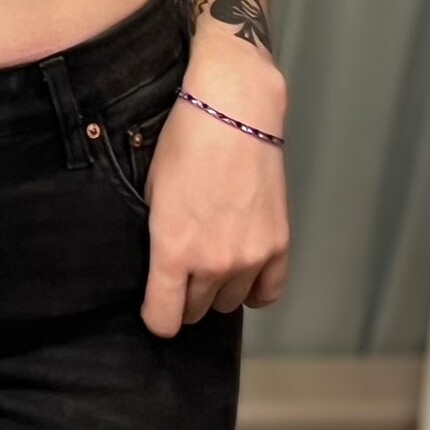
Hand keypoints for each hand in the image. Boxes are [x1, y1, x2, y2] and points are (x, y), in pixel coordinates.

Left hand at [139, 56, 289, 337]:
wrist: (232, 110)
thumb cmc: (186, 142)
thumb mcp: (151, 191)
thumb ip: (157, 237)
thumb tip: (158, 265)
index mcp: (173, 249)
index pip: (164, 320)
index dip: (155, 316)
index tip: (154, 306)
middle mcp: (213, 262)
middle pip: (196, 312)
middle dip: (184, 297)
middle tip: (181, 270)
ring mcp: (250, 257)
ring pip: (229, 303)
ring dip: (218, 289)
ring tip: (212, 258)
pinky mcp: (278, 246)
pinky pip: (267, 294)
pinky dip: (254, 288)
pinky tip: (243, 271)